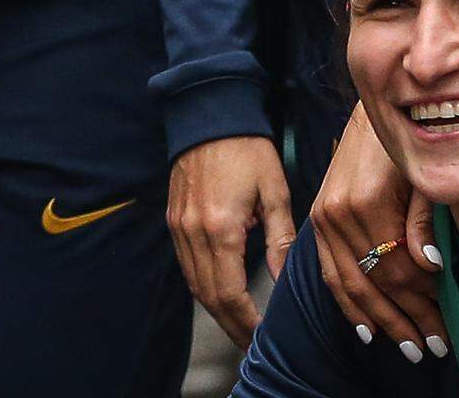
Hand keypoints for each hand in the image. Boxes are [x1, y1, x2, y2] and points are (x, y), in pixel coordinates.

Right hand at [167, 135, 293, 341]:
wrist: (208, 114)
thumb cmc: (248, 149)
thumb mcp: (274, 192)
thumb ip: (280, 239)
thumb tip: (285, 280)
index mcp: (221, 227)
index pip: (230, 293)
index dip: (247, 321)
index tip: (264, 336)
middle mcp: (193, 232)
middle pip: (209, 296)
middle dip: (232, 325)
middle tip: (254, 344)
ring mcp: (178, 227)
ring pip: (194, 285)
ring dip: (217, 310)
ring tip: (241, 327)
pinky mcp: (173, 220)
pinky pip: (187, 266)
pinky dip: (203, 287)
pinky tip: (221, 296)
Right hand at [308, 106, 442, 360]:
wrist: (371, 111)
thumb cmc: (408, 140)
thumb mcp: (425, 173)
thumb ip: (425, 219)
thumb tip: (430, 265)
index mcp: (366, 201)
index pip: (398, 270)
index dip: (424, 303)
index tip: (449, 327)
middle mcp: (338, 213)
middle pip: (374, 283)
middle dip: (406, 320)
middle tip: (433, 348)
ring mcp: (323, 217)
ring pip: (350, 284)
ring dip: (380, 319)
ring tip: (408, 347)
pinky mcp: (318, 217)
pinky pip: (330, 271)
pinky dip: (348, 302)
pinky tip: (366, 326)